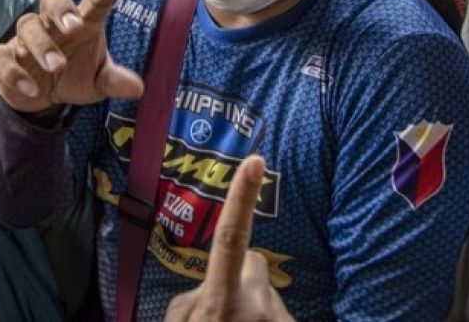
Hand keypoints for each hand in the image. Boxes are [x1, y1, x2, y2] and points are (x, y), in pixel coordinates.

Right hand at [0, 0, 142, 114]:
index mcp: (82, 23)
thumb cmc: (73, 76)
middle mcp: (53, 24)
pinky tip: (33, 89)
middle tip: (74, 26)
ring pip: (27, 25)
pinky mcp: (6, 57)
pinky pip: (3, 57)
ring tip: (58, 67)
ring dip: (42, 46)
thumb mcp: (96, 82)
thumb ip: (114, 81)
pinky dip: (15, 72)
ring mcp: (26, 38)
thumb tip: (137, 89)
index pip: (94, 1)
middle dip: (61, 8)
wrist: (38, 96)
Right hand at [164, 156, 293, 321]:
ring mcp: (279, 320)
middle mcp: (256, 307)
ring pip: (268, 295)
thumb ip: (188, 300)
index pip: (230, 239)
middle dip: (243, 276)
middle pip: (255, 262)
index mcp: (220, 303)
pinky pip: (280, 315)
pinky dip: (265, 321)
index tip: (255, 162)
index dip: (242, 199)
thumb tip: (208, 285)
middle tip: (224, 309)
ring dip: (253, 308)